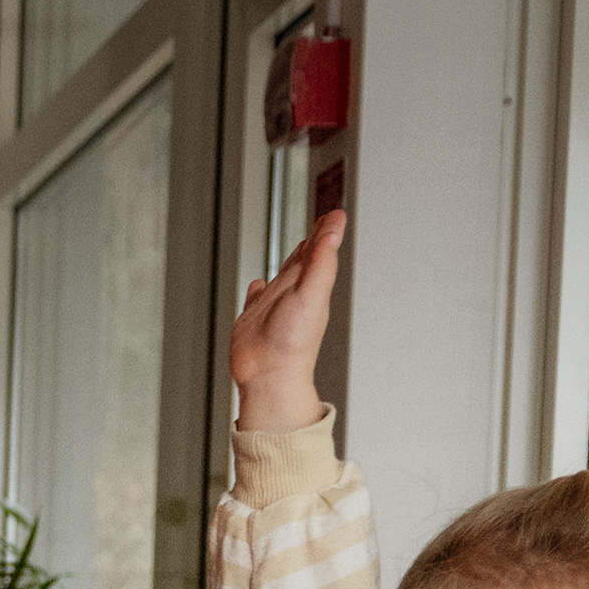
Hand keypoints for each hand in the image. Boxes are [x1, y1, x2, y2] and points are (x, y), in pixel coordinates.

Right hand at [230, 208, 343, 434]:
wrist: (269, 376)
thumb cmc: (293, 344)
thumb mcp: (311, 295)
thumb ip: (322, 262)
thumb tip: (333, 230)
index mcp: (310, 284)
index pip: (322, 248)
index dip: (328, 228)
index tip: (335, 211)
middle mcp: (294, 292)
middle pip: (306, 257)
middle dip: (315, 237)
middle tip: (323, 219)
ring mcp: (274, 305)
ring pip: (284, 274)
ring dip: (291, 259)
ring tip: (299, 245)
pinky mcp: (253, 318)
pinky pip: (258, 298)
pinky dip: (259, 288)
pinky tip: (259, 285)